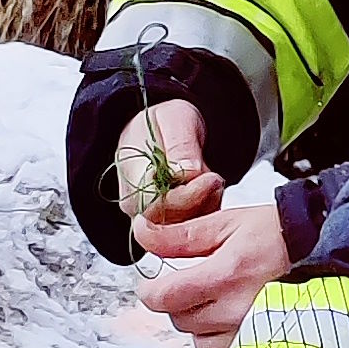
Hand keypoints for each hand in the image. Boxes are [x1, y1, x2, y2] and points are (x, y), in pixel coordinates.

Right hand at [114, 94, 217, 226]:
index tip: (208, 177)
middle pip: (168, 222)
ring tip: (213, 180)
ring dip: (205, 207)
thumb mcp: (174, 118)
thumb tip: (188, 171)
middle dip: (199, 202)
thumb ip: (180, 144)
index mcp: (132, 175)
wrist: (162, 131)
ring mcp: (151, 217)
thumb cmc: (163, 122)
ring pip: (182, 229)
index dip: (186, 196)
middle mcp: (136, 203)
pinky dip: (206, 211)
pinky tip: (209, 190)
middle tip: (216, 179)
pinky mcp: (168, 222)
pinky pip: (191, 229)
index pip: (155, 204)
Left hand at [135, 196, 291, 347]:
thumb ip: (180, 235)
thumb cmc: (281, 235)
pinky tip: (236, 321)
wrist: (326, 252)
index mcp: (226, 274)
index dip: (150, 291)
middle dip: (181, 302)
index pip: (164, 297)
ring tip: (221, 302)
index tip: (152, 285)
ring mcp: (252, 333)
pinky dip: (223, 342)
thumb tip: (142, 233)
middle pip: (180, 320)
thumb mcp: (229, 223)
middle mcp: (238, 310)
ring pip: (199, 343)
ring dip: (202, 325)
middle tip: (200, 284)